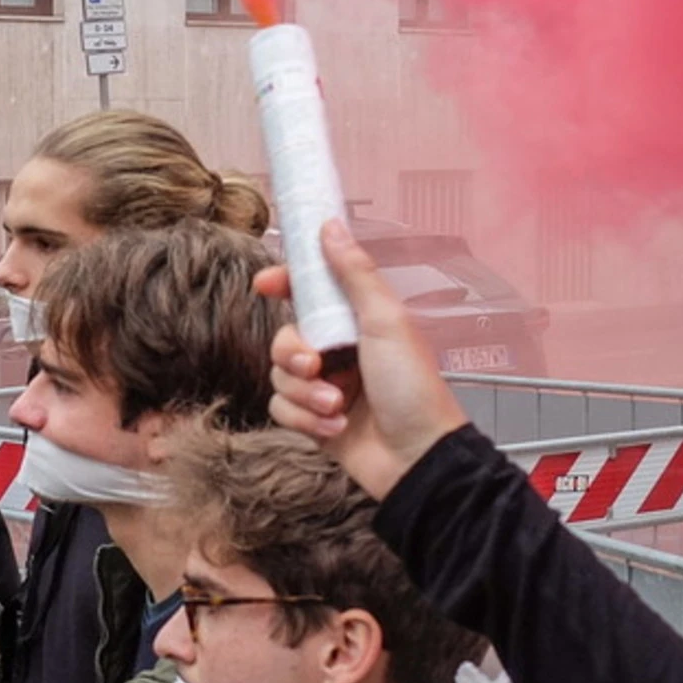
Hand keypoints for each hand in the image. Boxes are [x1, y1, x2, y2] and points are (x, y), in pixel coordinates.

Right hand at [257, 220, 469, 499]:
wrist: (417, 456)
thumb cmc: (412, 387)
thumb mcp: (386, 321)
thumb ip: (355, 274)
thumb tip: (330, 226)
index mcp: (357, 322)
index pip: (310, 294)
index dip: (284, 285)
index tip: (265, 284)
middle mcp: (338, 351)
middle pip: (283, 337)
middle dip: (292, 354)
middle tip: (314, 365)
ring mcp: (324, 386)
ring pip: (279, 377)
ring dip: (305, 393)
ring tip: (337, 405)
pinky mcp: (313, 421)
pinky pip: (281, 409)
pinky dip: (305, 419)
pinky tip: (335, 427)